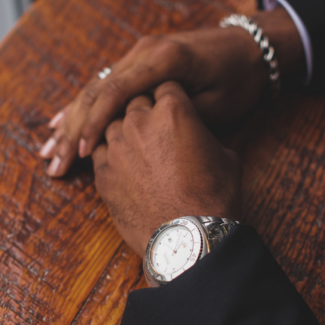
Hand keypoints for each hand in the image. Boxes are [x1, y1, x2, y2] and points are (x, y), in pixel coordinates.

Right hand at [39, 7, 303, 175]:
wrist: (249, 48)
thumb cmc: (239, 79)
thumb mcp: (217, 104)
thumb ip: (177, 119)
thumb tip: (142, 142)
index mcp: (163, 59)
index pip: (116, 91)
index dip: (96, 123)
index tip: (82, 153)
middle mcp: (144, 52)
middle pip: (97, 91)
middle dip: (73, 129)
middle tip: (54, 161)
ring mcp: (139, 54)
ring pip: (95, 89)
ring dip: (72, 121)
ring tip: (49, 150)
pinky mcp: (139, 63)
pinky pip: (105, 85)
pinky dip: (84, 108)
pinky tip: (63, 123)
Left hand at [91, 81, 241, 256]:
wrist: (188, 238)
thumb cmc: (214, 198)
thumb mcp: (226, 157)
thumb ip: (204, 136)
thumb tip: (198, 138)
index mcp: (173, 110)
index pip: (165, 86)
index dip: (170, 95)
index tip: (172, 105)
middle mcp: (139, 121)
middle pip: (134, 100)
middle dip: (144, 109)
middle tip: (154, 126)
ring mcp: (116, 147)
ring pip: (111, 122)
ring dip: (123, 130)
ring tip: (135, 146)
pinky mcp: (102, 173)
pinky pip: (98, 152)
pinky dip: (108, 154)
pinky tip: (121, 164)